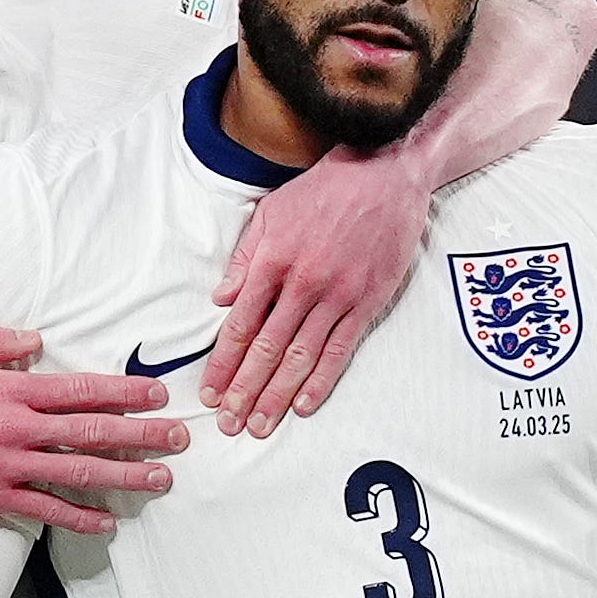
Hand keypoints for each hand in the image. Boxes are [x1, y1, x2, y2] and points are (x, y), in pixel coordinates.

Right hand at [0, 324, 185, 536]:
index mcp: (7, 390)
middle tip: (179, 437)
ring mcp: (6, 467)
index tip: (156, 395)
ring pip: (79, 471)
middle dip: (143, 434)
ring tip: (160, 479)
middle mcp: (15, 428)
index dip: (124, 392)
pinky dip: (80, 517)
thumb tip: (32, 339)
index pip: (80, 389)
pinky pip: (46, 510)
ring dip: (126, 476)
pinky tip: (108, 521)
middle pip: (93, 430)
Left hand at [204, 153, 428, 436]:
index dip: (223, 363)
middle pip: (267, 349)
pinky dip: (321, 381)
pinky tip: (303, 405)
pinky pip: (340, 350)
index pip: (240, 324)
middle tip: (229, 423)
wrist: (385, 173)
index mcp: (273, 260)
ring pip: (300, 356)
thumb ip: (244, 258)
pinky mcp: (368, 302)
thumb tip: (221, 300)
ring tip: (260, 424)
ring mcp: (338, 296)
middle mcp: (303, 283)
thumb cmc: (324, 190)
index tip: (211, 391)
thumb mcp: (271, 212)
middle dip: (244, 390)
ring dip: (277, 395)